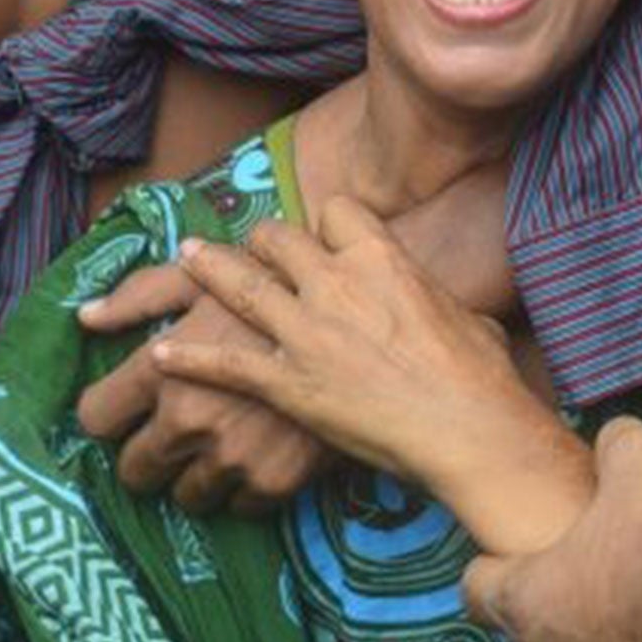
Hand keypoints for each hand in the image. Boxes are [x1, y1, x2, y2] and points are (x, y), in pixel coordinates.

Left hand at [77, 262, 332, 516]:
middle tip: (172, 436)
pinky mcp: (274, 483)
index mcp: (161, 369)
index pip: (97, 418)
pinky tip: (258, 454)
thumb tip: (85, 318)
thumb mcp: (205, 279)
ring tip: (220, 444)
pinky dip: (244, 489)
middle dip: (147, 455)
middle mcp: (188, 420)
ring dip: (195, 477)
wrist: (365, 324)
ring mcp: (232, 457)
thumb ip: (140, 296)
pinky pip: (238, 509)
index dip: (110, 413)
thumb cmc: (275, 289)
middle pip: (134, 471)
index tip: (128, 410)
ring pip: (186, 497)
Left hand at [151, 198, 582, 546]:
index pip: (336, 212)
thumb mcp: (469, 320)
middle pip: (280, 238)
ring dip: (209, 270)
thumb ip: (438, 304)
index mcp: (383, 258)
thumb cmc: (481, 378)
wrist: (468, 429)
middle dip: (262, 241)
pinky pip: (225, 363)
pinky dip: (188, 359)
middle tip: (250, 248)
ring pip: (241, 284)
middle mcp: (336, 282)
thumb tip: (449, 312)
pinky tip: (161, 358)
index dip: (326, 225)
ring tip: (187, 257)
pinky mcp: (289, 383)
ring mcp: (307, 331)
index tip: (324, 237)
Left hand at [463, 417, 641, 641]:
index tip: (525, 555)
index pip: (476, 588)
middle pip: (525, 638)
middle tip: (595, 582)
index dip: (497, 567)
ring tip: (639, 626)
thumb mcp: (637, 458)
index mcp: (526, 599)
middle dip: (550, 613)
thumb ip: (611, 445)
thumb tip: (610, 440)